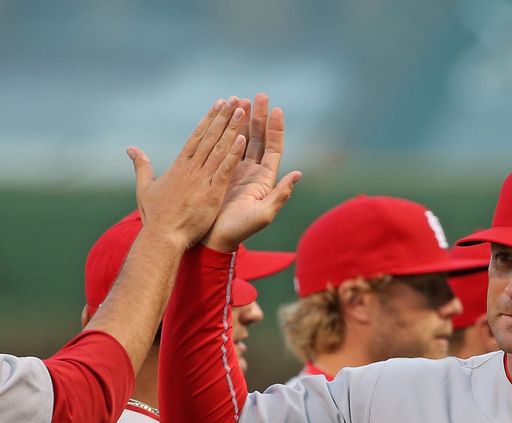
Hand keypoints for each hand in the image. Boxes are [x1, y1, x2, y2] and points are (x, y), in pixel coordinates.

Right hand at [130, 99, 246, 250]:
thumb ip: (141, 166)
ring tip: (242, 111)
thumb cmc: (154, 216)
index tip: (219, 104)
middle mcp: (192, 169)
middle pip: (210, 137)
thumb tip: (131, 149)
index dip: (209, 119)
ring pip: (219, 149)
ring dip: (232, 129)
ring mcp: (202, 180)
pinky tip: (243, 139)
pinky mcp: (211, 193)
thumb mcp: (144, 188)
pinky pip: (224, 170)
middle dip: (224, 117)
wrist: (162, 237)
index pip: (197, 136)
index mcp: (179, 166)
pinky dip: (233, 154)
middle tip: (236, 99)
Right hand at [204, 93, 301, 252]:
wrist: (213, 239)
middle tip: (258, 96)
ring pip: (242, 140)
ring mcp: (236, 171)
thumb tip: (298, 174)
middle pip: (259, 139)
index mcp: (265, 180)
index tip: (277, 109)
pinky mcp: (221, 172)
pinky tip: (225, 119)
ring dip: (243, 120)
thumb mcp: (263, 214)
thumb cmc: (239, 230)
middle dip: (259, 117)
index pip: (274, 148)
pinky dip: (227, 132)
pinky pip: (226, 148)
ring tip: (241, 100)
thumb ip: (281, 195)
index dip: (276, 129)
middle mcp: (253, 173)